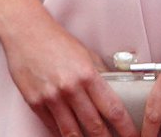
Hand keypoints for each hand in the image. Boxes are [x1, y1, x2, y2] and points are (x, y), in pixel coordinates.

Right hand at [0, 12, 136, 136]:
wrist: (27, 33)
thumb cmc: (58, 42)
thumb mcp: (87, 54)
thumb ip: (101, 74)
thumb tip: (116, 90)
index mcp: (88, 74)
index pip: (112, 108)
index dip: (125, 126)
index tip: (132, 134)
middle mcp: (70, 88)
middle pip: (94, 125)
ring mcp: (51, 98)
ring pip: (72, 132)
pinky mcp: (35, 104)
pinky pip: (52, 127)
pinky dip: (63, 135)